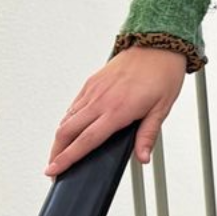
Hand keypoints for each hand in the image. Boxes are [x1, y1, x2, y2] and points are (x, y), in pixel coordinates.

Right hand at [46, 45, 189, 176]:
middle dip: (56, 152)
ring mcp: (94, 90)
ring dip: (60, 137)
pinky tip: (72, 128)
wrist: (159, 44)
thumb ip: (148, 135)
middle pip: (67, 131)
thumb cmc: (163, 74)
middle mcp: (101, 100)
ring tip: (60, 151)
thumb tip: (142, 157)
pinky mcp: (92, 82)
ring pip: (67, 118)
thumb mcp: (162, 109)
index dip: (67, 158)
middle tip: (53, 167)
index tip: (53, 170)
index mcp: (118, 110)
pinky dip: (68, 119)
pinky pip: (74, 105)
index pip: (86, 141)